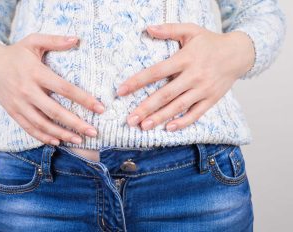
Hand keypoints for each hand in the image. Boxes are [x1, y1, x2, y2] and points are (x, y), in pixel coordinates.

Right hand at [0, 33, 104, 145]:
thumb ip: (55, 40)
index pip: (64, 88)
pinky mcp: (13, 112)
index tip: (100, 108)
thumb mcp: (34, 41)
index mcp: (36, 73)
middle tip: (93, 132)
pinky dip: (43, 137)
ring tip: (79, 140)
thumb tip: (77, 39)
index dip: (84, 99)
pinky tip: (57, 141)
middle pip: (55, 111)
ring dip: (62, 134)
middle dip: (76, 123)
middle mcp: (27, 90)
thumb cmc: (16, 53)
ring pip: (42, 124)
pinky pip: (29, 128)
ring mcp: (19, 104)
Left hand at [117, 23, 254, 130]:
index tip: (121, 91)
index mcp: (185, 59)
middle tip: (130, 119)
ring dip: (160, 118)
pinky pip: (196, 114)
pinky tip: (169, 128)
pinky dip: (183, 122)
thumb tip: (148, 29)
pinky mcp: (211, 99)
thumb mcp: (191, 30)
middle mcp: (194, 76)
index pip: (156, 71)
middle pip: (166, 94)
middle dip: (146, 107)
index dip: (137, 81)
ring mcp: (203, 89)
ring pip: (179, 107)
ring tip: (144, 126)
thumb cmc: (211, 42)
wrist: (239, 53)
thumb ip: (169, 30)